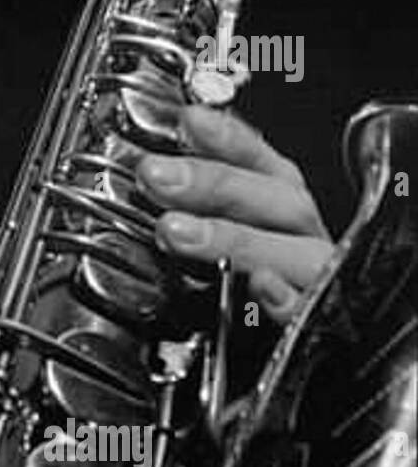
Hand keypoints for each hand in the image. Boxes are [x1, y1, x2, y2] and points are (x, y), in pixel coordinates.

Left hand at [137, 104, 333, 324]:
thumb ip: (196, 201)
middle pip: (278, 199)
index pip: (261, 160)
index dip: (226, 138)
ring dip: (236, 239)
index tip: (189, 120)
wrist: (283, 346)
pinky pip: (311, 310)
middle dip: (215, 183)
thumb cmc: (253, 277)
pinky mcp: (317, 323)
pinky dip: (289, 299)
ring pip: (296, 252)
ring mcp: (315, 277)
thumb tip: (149, 168)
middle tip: (156, 175)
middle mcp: (303, 234)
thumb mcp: (224, 230)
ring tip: (176, 231)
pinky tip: (261, 285)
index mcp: (280, 203)